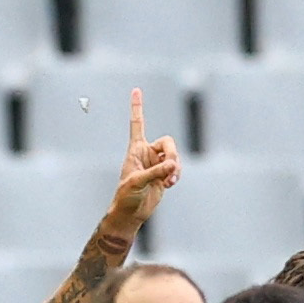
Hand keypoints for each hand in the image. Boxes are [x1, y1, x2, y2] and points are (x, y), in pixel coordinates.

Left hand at [105, 89, 180, 236]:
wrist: (131, 213)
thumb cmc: (126, 196)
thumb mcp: (137, 182)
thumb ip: (156, 172)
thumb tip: (173, 165)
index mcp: (135, 149)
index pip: (137, 124)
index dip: (137, 107)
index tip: (136, 89)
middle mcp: (147, 153)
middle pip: (168, 142)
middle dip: (173, 154)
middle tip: (171, 168)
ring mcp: (157, 164)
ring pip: (175, 156)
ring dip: (175, 168)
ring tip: (169, 182)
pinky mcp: (165, 175)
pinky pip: (177, 169)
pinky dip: (176, 175)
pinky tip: (170, 184)